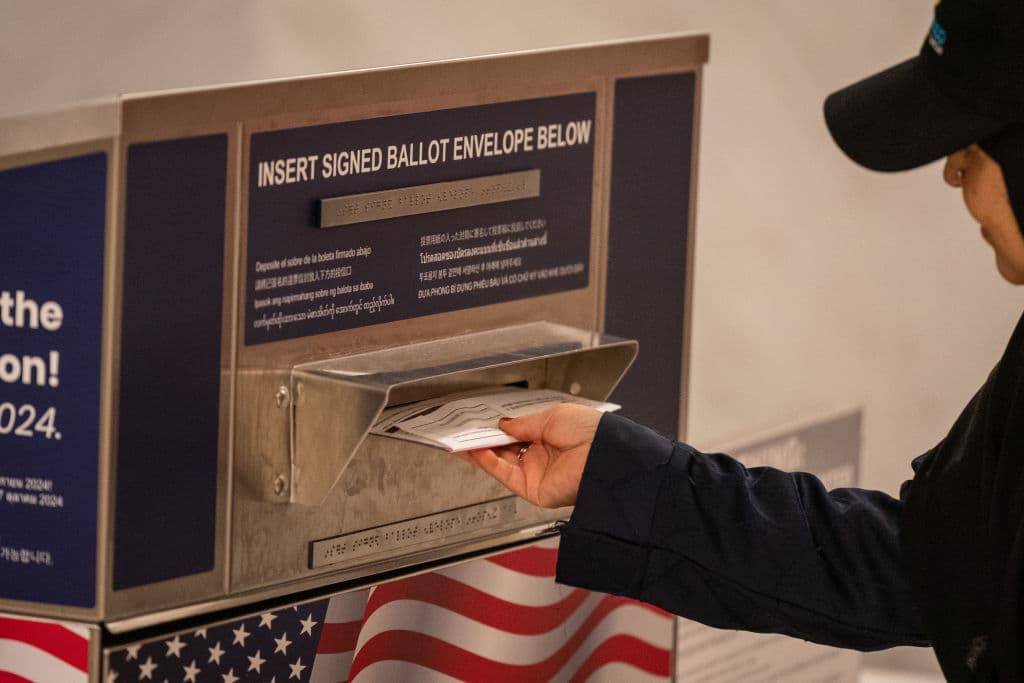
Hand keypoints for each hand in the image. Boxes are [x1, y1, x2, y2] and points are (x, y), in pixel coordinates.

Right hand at [463, 403, 601, 507]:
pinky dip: (487, 463)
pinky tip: (475, 451)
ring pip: (501, 463)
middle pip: (506, 449)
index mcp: (552, 436)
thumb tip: (502, 424)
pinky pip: (504, 475)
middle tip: (466, 429)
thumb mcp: (551, 417)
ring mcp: (537, 473)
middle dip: (486, 439)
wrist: (603, 456)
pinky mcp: (533, 489)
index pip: (518, 433)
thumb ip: (523, 423)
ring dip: (481, 451)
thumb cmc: (589, 432)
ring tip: (462, 439)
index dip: (499, 427)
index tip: (481, 421)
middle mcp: (544, 456)